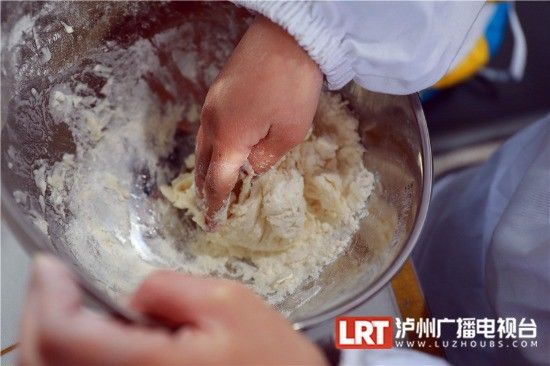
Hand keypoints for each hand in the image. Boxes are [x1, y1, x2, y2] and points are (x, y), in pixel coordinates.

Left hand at [18, 255, 326, 364]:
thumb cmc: (269, 358)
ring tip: (67, 300)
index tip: (53, 265)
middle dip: (40, 312)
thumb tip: (132, 295)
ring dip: (50, 335)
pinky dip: (68, 355)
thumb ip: (167, 288)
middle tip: (53, 278)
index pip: (61, 336)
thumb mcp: (228, 303)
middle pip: (44, 360)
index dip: (47, 295)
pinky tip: (91, 333)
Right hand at [195, 15, 321, 228]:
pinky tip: (219, 149)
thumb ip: (267, 157)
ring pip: (202, 145)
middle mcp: (213, 123)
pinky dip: (211, 147)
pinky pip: (209, 128)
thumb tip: (251, 167)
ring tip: (209, 183)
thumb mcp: (290, 132)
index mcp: (229, 139)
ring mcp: (213, 104)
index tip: (211, 225)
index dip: (215, 206)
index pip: (217, 182)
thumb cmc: (292, 86)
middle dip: (204, 189)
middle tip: (207, 207)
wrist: (287, 36)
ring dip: (204, 168)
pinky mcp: (219, 91)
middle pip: (202, 165)